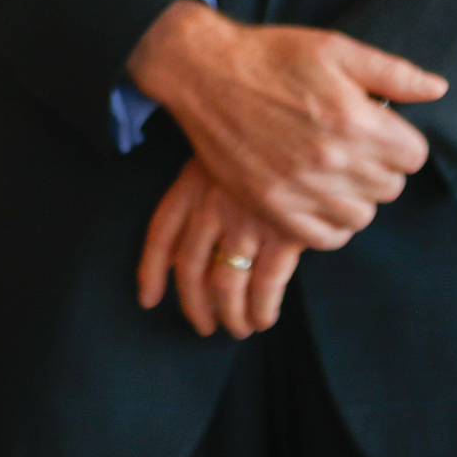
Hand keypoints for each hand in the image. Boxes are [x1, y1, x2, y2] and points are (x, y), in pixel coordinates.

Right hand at [125, 0, 445, 247]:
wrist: (204, 73)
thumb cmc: (273, 55)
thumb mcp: (336, 49)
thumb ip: (393, 73)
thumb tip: (439, 90)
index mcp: (353, 119)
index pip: (415, 156)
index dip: (402, 140)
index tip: (380, 129)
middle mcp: (331, 159)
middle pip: (391, 188)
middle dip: (381, 166)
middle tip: (355, 146)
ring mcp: (300, 188)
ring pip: (362, 216)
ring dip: (358, 196)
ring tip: (337, 171)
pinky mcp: (273, 206)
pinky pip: (325, 238)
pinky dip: (330, 223)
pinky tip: (320, 196)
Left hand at [137, 156, 301, 337]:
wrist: (308, 128)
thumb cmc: (262, 146)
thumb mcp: (218, 157)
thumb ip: (198, 196)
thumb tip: (177, 252)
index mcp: (192, 184)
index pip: (162, 235)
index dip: (151, 271)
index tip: (149, 299)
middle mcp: (213, 206)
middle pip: (191, 271)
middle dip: (194, 306)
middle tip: (204, 325)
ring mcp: (248, 220)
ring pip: (226, 286)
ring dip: (230, 316)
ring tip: (238, 328)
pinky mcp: (284, 233)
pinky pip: (265, 285)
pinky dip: (262, 309)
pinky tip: (263, 318)